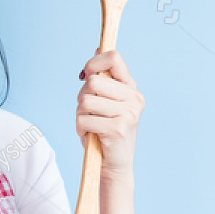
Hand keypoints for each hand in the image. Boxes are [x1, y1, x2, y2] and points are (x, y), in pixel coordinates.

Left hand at [76, 50, 143, 178]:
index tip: (87, 75)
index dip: (94, 62)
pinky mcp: (118, 128)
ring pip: (85, 101)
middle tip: (89, 112)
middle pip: (93, 81)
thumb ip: (104, 78)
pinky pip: (84, 119)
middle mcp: (134, 98)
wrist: (116, 166)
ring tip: (89, 125)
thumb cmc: (106, 132)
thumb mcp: (107, 101)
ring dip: (80, 115)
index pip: (114, 57)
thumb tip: (98, 47)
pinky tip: (89, 135)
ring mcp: (128, 113)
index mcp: (132, 88)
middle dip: (82, 97)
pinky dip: (80, 129)